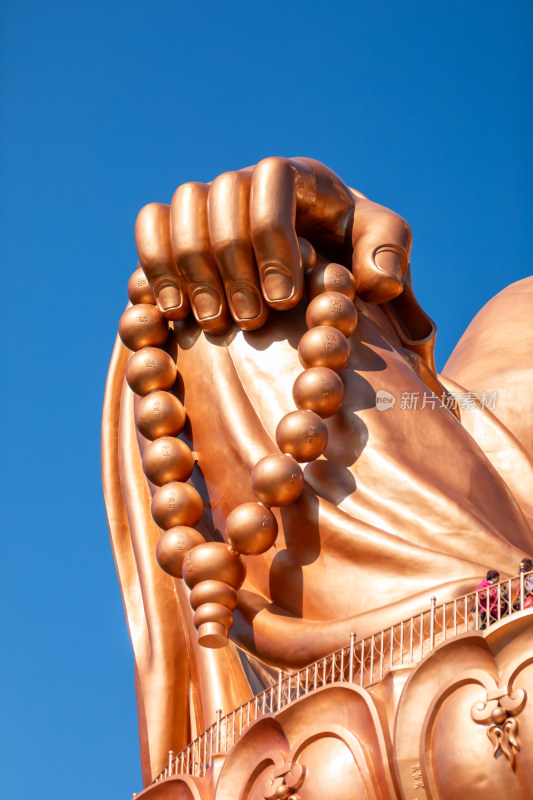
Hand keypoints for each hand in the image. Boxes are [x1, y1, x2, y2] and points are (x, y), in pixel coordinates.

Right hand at [134, 157, 412, 333]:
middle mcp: (247, 178)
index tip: (284, 300)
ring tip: (214, 324)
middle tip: (250, 322)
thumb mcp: (382, 245)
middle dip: (231, 264)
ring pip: (178, 210)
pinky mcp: (180, 227)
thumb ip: (389, 253)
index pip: (270, 179)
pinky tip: (174, 312)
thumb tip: (377, 282)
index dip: (272, 238)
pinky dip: (155, 265)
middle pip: (218, 196)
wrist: (316, 257)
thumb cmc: (351, 249)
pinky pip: (150, 227)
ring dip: (190, 269)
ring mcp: (209, 200)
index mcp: (298, 175)